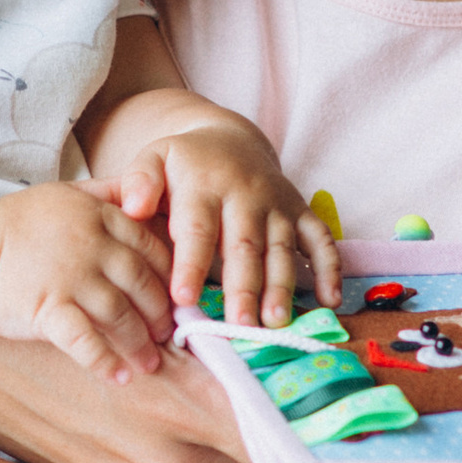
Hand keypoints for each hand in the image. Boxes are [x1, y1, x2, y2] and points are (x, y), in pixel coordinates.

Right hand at [0, 182, 174, 376]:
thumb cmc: (19, 222)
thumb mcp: (68, 193)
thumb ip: (108, 193)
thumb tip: (144, 193)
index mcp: (101, 218)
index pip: (152, 249)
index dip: (170, 277)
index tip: (175, 297)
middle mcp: (92, 248)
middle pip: (143, 285)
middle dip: (159, 315)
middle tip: (165, 335)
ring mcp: (71, 280)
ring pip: (120, 316)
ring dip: (138, 344)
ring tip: (148, 364)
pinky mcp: (48, 310)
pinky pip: (85, 341)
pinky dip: (105, 362)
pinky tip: (118, 377)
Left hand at [103, 117, 341, 327]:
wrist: (228, 139)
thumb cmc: (183, 164)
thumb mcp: (154, 159)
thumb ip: (139, 181)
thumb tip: (132, 207)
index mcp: (205, 185)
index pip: (197, 228)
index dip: (191, 263)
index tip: (182, 298)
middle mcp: (246, 194)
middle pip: (245, 245)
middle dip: (243, 286)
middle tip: (239, 323)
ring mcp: (277, 204)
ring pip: (281, 249)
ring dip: (281, 286)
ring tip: (275, 321)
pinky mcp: (300, 212)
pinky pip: (320, 239)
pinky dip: (329, 268)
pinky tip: (329, 300)